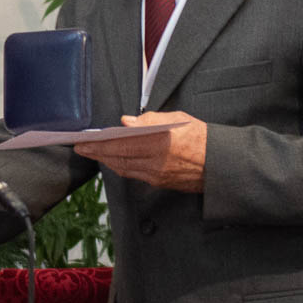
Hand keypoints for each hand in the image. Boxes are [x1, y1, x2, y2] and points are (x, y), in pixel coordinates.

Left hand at [75, 112, 206, 190]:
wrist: (221, 164)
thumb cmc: (202, 138)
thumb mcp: (178, 119)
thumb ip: (150, 120)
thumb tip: (126, 122)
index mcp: (161, 143)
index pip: (121, 143)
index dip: (99, 144)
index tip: (84, 141)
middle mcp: (157, 162)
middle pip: (118, 158)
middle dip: (96, 153)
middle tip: (81, 148)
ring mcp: (157, 176)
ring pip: (123, 168)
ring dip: (106, 161)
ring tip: (93, 152)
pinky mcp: (160, 183)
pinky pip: (134, 175)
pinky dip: (121, 167)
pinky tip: (113, 160)